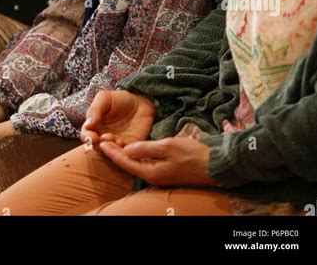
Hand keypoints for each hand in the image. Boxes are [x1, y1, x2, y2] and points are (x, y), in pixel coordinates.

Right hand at [80, 90, 155, 147]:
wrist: (140, 101)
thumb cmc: (119, 99)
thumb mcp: (104, 99)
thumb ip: (95, 110)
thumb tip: (88, 126)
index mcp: (94, 127)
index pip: (86, 136)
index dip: (87, 138)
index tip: (92, 137)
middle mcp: (103, 138)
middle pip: (97, 148)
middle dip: (100, 146)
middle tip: (106, 138)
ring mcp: (116, 145)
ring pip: (110, 153)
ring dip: (112, 149)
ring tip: (117, 140)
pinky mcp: (130, 148)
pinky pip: (125, 155)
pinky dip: (123, 152)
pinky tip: (124, 143)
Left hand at [98, 136, 216, 186]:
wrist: (216, 165)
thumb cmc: (193, 155)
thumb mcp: (168, 146)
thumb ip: (146, 148)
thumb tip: (127, 149)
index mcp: (151, 172)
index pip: (125, 162)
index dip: (112, 151)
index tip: (100, 142)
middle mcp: (153, 177)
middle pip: (128, 164)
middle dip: (115, 152)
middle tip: (103, 139)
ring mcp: (159, 176)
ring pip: (136, 164)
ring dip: (125, 153)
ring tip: (113, 140)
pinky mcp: (165, 172)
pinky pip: (145, 164)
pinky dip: (136, 155)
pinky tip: (133, 147)